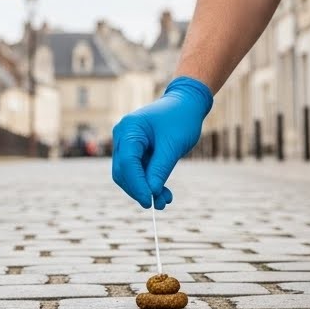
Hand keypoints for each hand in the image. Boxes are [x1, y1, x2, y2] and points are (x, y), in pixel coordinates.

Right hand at [111, 77, 212, 208]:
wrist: (187, 104)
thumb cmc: (181, 119)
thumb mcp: (173, 146)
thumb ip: (160, 169)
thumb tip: (151, 193)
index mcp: (129, 129)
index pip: (127, 163)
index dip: (137, 185)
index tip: (149, 201)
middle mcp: (123, 136)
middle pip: (123, 171)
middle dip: (139, 190)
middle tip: (158, 204)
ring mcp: (127, 143)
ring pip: (129, 174)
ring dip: (145, 189)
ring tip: (165, 201)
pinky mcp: (135, 150)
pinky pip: (137, 171)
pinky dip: (148, 182)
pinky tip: (163, 193)